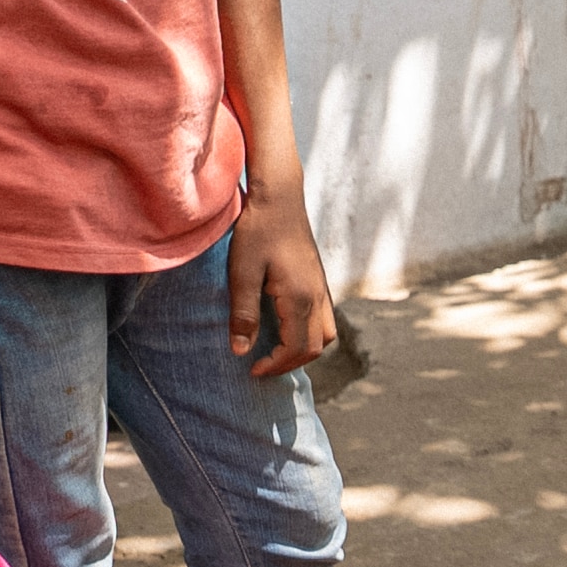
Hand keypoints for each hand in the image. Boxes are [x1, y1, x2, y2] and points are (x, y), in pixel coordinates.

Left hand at [229, 185, 338, 378]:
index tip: (251, 370)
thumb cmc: (257, 232)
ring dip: (304, 349)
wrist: (279, 196)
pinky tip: (286, 327)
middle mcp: (318, 295)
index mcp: (300, 297)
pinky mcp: (318, 278)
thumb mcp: (242, 273)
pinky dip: (309, 333)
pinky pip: (324, 317)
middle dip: (290, 363)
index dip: (275, 366)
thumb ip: (243, 314)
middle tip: (261, 367)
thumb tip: (240, 352)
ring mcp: (322, 286)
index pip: (296, 348)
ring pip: (325, 334)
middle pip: (315, 346)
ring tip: (277, 352)